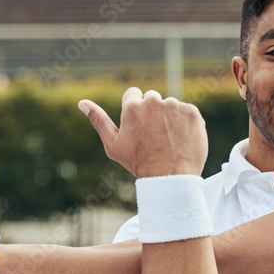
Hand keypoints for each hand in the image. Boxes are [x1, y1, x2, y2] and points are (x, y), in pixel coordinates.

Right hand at [79, 87, 207, 177]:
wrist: (170, 178)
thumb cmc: (139, 164)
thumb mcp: (113, 145)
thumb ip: (99, 121)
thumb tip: (82, 103)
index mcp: (131, 107)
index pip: (133, 94)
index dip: (136, 111)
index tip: (141, 127)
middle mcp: (153, 101)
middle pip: (152, 98)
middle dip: (153, 113)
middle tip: (155, 137)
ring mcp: (174, 106)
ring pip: (170, 106)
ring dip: (169, 118)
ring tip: (168, 141)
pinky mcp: (191, 112)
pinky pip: (187, 112)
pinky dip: (185, 123)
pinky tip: (181, 139)